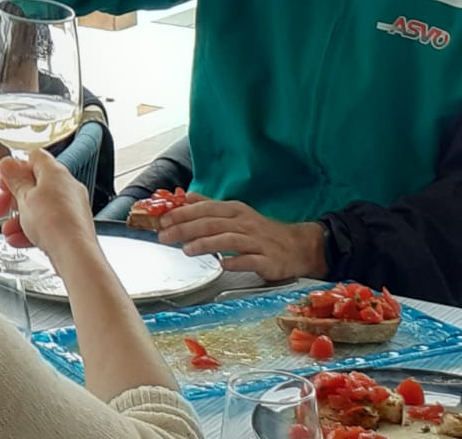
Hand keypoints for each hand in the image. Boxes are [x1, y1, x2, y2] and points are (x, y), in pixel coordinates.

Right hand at [0, 150, 99, 257]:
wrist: (74, 254)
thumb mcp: (24, 197)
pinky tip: (18, 240)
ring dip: (19, 217)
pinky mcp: (72, 229)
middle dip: (13, 196)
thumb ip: (14, 179)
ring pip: (40, 207)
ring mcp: (71, 209)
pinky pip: (48, 225)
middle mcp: (67, 187)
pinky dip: (31, 230)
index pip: (34, 158)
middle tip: (0, 206)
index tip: (4, 180)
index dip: (16, 168)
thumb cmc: (53, 222)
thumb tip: (8, 164)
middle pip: (34, 184)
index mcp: (55, 173)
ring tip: (7, 228)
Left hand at [157, 197, 327, 280]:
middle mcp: (245, 223)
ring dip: (205, 244)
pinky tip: (222, 264)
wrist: (298, 246)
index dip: (183, 214)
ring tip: (187, 249)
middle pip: (212, 223)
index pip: (205, 209)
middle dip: (185, 228)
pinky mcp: (268, 260)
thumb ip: (210, 206)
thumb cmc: (261, 231)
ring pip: (228, 240)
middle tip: (165, 235)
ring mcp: (257, 242)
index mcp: (235, 210)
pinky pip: (250, 260)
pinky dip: (236, 262)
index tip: (163, 220)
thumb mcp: (235, 213)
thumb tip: (185, 197)